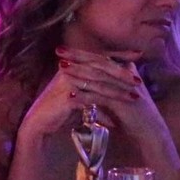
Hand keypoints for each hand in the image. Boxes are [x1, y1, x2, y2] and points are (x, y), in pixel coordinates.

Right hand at [17, 47, 149, 144]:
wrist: (40, 124)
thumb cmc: (62, 110)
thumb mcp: (83, 97)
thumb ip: (98, 90)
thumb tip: (118, 85)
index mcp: (74, 63)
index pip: (100, 57)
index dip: (119, 54)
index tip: (138, 55)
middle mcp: (71, 67)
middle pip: (101, 67)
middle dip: (122, 74)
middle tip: (139, 81)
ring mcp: (68, 80)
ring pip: (99, 83)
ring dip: (119, 90)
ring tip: (136, 96)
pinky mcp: (67, 95)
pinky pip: (93, 98)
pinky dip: (107, 105)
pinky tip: (119, 110)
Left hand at [53, 47, 172, 141]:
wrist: (151, 133)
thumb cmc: (134, 119)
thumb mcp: (117, 102)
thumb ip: (102, 95)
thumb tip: (83, 92)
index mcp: (125, 73)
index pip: (101, 59)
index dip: (83, 54)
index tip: (64, 50)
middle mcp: (126, 77)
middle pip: (99, 63)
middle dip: (78, 56)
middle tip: (59, 51)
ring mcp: (126, 88)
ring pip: (99, 77)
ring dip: (79, 72)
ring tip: (62, 68)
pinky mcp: (124, 102)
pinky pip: (102, 97)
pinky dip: (86, 96)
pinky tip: (71, 96)